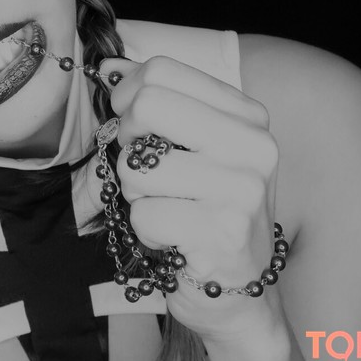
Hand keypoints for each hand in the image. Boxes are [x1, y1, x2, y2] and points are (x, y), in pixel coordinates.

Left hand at [99, 56, 286, 339]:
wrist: (236, 293)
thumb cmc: (204, 214)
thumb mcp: (192, 150)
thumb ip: (155, 103)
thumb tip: (106, 66)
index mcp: (247, 115)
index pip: (161, 70)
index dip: (127, 98)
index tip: (134, 128)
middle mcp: (254, 144)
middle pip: (147, 104)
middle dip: (127, 142)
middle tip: (146, 173)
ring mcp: (244, 188)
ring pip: (137, 166)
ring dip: (135, 195)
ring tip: (166, 210)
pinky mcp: (224, 232)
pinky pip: (143, 215)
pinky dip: (145, 231)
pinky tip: (174, 239)